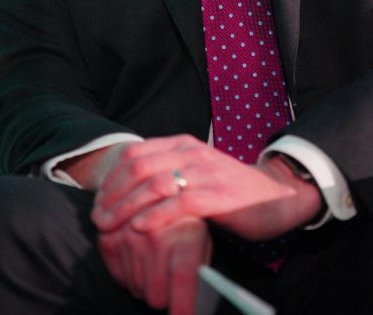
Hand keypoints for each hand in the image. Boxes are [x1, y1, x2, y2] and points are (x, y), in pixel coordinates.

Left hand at [92, 134, 322, 240]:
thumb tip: (127, 185)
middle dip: (113, 194)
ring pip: (155, 184)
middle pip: (139, 168)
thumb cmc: (229, 189)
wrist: (274, 196)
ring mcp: (207, 173)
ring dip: (126, 207)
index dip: (111, 177)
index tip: (98, 201)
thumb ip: (167, 171)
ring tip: (110, 226)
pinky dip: (156, 215)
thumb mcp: (194, 172)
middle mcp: (192, 153)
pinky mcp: (219, 196)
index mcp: (183, 144)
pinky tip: (139, 227)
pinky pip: (180, 204)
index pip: (136, 154)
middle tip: (98, 218)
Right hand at [97, 214, 211, 314]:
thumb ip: (201, 269)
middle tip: (170, 285)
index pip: (184, 281)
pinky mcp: (109, 238)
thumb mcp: (203, 237)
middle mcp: (155, 236)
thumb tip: (199, 305)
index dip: (184, 308)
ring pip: (137, 289)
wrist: (154, 185)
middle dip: (165, 298)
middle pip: (156, 296)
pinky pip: (120, 278)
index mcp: (184, 233)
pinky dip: (130, 275)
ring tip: (155, 263)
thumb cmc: (185, 218)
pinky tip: (140, 258)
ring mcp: (129, 237)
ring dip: (146, 285)